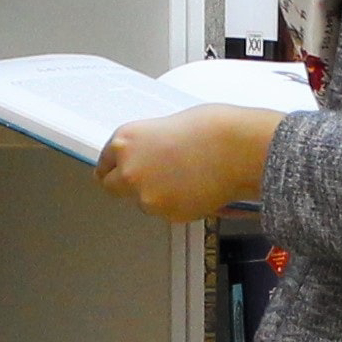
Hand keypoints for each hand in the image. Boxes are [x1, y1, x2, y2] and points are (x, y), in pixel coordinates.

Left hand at [97, 105, 285, 223]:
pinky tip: (196, 188)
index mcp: (125, 140)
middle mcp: (128, 169)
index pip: (104, 164)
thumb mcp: (168, 127)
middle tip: (150, 181)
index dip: (116, 168)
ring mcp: (145, 195)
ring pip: (143, 202)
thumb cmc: (212, 129)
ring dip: (157, 195)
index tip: (120, 172)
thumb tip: (150, 159)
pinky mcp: (166, 214)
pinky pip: (166, 212)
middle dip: (128, 185)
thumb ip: (149, 146)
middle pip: (112, 187)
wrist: (237, 149)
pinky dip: (177, 205)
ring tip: (187, 178)